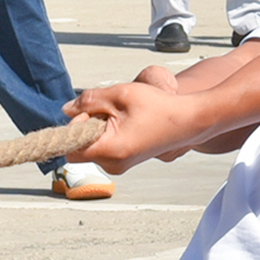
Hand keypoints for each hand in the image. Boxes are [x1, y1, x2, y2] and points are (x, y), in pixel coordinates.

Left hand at [66, 79, 208, 170]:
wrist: (192, 119)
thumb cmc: (161, 107)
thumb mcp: (121, 94)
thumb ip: (89, 100)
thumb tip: (67, 109)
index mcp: (110, 150)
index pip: (70, 148)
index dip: (76, 127)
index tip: (91, 112)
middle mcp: (113, 164)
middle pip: (82, 147)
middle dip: (89, 126)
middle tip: (112, 110)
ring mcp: (121, 165)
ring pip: (94, 147)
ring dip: (101, 129)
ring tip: (125, 116)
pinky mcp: (128, 162)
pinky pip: (107, 149)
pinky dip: (111, 135)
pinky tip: (130, 123)